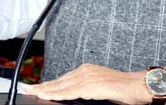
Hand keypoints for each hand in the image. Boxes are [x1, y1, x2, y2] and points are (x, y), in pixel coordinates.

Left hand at [24, 64, 149, 103]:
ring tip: (33, 93)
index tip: (36, 87)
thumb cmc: (122, 88)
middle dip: (42, 86)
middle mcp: (85, 71)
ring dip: (46, 90)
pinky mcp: (91, 86)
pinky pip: (71, 91)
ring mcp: (87, 77)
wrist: (138, 86)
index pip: (62, 79)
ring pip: (62, 86)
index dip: (48, 84)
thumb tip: (74, 95)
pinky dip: (58, 94)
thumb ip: (86, 89)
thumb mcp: (99, 87)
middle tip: (27, 89)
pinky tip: (47, 95)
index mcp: (86, 70)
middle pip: (59, 81)